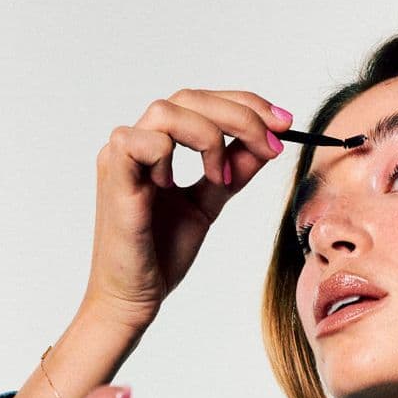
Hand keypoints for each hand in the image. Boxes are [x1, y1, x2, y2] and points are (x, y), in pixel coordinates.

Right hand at [82, 89, 292, 332]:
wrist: (134, 298)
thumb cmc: (160, 256)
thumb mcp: (209, 204)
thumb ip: (233, 171)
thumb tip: (268, 143)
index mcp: (156, 146)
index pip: (202, 103)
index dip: (246, 106)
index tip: (284, 124)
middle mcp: (136, 142)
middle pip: (189, 98)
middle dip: (240, 115)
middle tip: (272, 143)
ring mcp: (121, 157)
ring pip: (167, 111)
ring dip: (207, 136)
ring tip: (219, 177)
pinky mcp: (113, 176)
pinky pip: (141, 140)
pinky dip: (168, 155)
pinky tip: (173, 187)